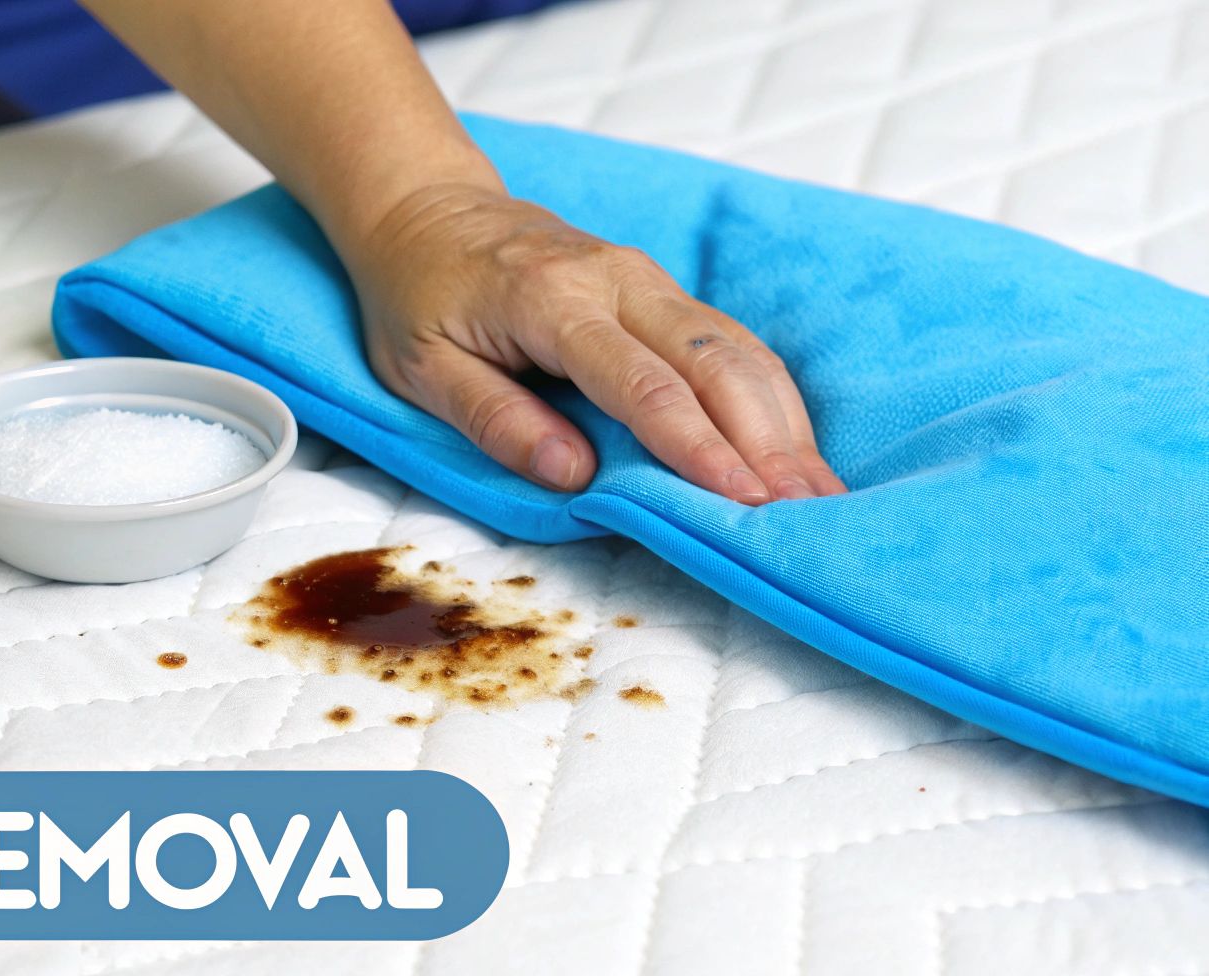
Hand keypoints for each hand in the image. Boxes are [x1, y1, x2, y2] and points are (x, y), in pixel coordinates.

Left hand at [353, 184, 844, 502]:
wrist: (424, 210)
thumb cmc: (415, 296)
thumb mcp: (423, 368)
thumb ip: (496, 419)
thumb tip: (573, 475)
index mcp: (551, 300)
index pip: (641, 382)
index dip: (696, 445)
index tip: (742, 499)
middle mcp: (615, 280)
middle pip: (713, 360)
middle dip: (765, 438)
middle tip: (806, 508)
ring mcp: (645, 279)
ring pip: (735, 346)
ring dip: (782, 419)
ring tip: (818, 490)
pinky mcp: (658, 290)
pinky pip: (727, 340)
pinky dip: (767, 395)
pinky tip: (792, 445)